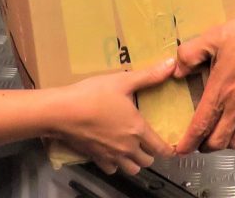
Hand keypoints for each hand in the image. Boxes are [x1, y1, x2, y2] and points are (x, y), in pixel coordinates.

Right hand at [54, 57, 176, 174]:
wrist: (63, 112)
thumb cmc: (93, 94)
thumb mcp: (123, 80)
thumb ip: (149, 75)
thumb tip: (172, 64)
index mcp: (137, 129)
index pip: (160, 148)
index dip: (168, 149)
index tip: (169, 147)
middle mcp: (127, 147)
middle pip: (147, 161)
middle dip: (151, 154)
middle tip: (148, 142)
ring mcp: (110, 155)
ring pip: (131, 169)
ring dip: (134, 162)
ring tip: (132, 150)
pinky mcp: (95, 158)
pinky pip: (111, 170)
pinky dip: (115, 165)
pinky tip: (112, 152)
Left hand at [174, 10, 234, 153]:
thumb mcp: (215, 36)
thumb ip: (191, 52)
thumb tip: (176, 69)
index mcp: (220, 92)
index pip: (200, 126)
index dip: (189, 142)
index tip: (181, 150)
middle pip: (218, 141)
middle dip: (205, 146)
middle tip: (198, 141)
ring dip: (226, 143)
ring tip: (220, 135)